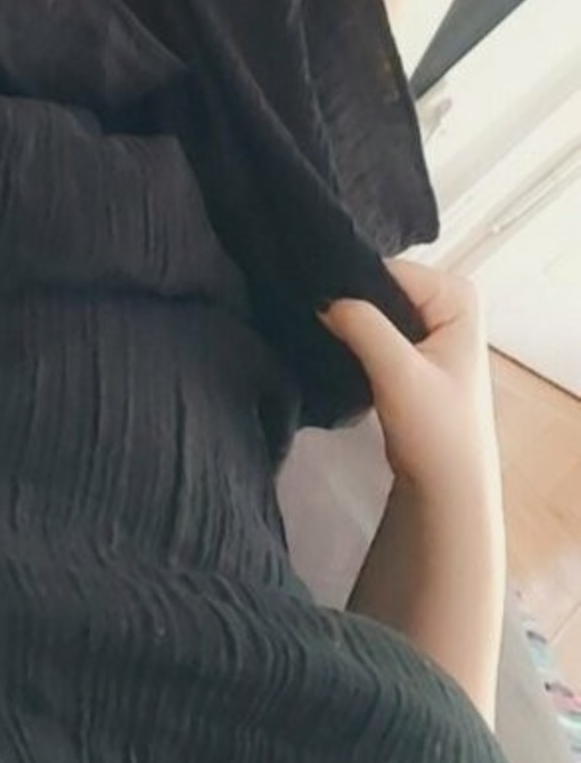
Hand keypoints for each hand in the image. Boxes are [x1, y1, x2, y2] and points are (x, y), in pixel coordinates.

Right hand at [316, 255, 503, 495]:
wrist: (447, 491)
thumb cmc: (435, 431)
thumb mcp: (399, 373)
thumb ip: (362, 325)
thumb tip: (320, 298)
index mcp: (457, 295)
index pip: (388, 271)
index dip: (350, 285)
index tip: (309, 302)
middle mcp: (448, 303)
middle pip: (381, 288)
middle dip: (348, 305)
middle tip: (306, 321)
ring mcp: (432, 330)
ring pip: (374, 312)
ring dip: (347, 326)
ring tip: (313, 336)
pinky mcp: (413, 356)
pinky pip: (374, 333)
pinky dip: (354, 343)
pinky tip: (329, 351)